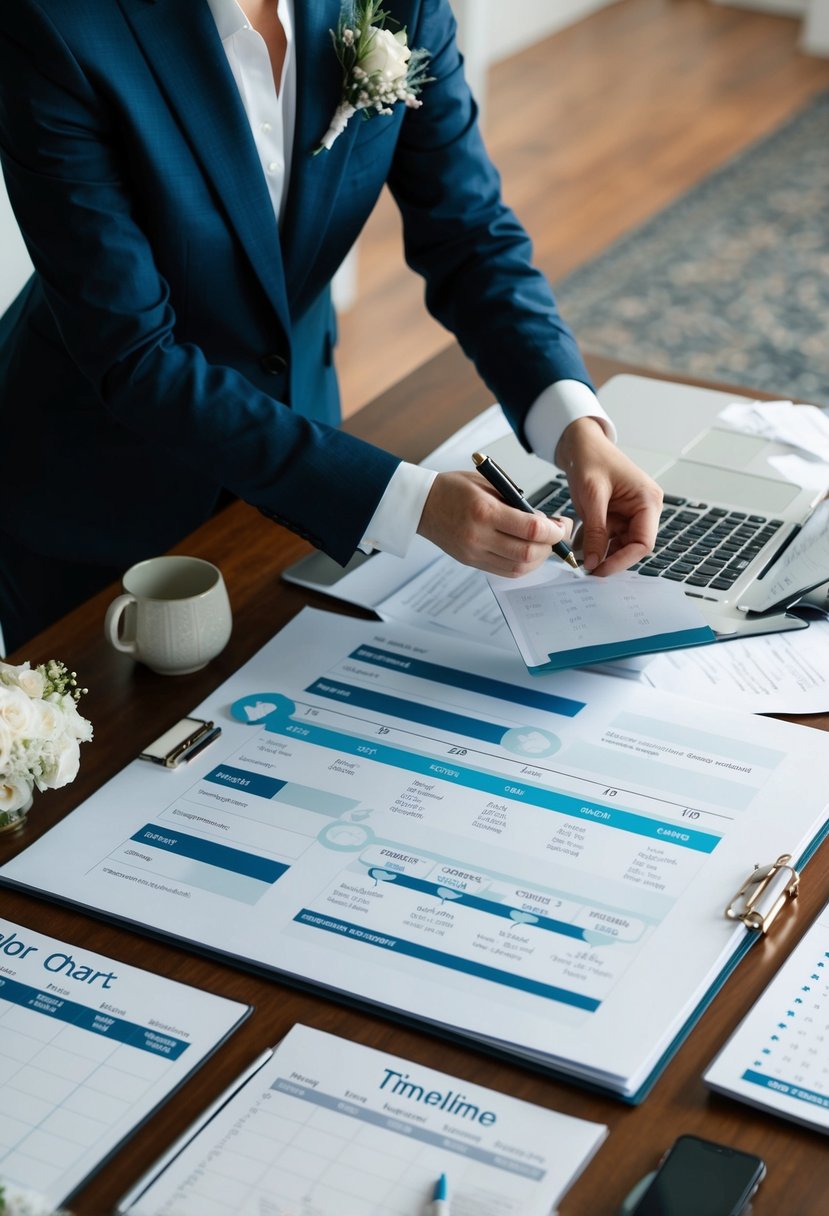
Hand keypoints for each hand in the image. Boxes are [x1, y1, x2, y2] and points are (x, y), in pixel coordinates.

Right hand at [417, 470, 572, 575]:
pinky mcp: (471, 562)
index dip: (555, 531)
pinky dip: (522, 565)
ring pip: (518, 567)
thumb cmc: (454, 488)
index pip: (532, 529)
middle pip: (527, 553)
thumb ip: (516, 503)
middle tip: (558, 535)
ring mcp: (474, 553)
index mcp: (485, 511)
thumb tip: (544, 522)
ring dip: (538, 558)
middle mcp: (479, 536)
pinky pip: (505, 571)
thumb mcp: (488, 484)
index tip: (561, 525)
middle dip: (550, 546)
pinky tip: (527, 552)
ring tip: (544, 544)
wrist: (421, 505)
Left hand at [555, 417, 662, 574]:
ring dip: (602, 553)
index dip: (622, 560)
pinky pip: (610, 538)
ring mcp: (632, 513)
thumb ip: (595, 532)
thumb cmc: (591, 459)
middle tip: (587, 569)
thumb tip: (594, 562)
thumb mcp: (592, 497)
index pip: (643, 543)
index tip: (600, 570)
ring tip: (581, 558)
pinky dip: (596, 544)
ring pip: (621, 545)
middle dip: (611, 558)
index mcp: (648, 501)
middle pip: (633, 547)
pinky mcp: (619, 516)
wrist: (582, 444)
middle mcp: (645, 509)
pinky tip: (582, 547)